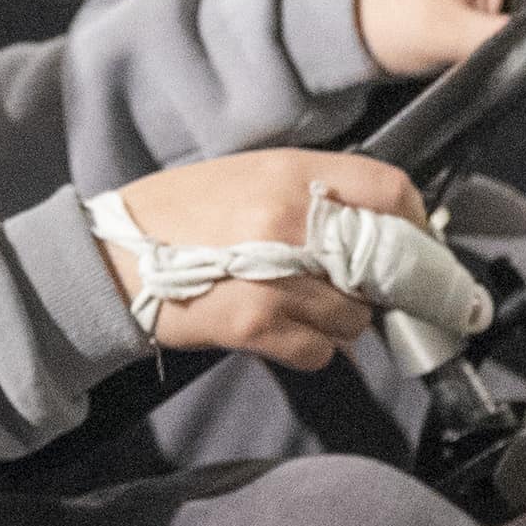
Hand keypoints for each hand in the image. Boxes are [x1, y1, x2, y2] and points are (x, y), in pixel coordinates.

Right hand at [95, 148, 430, 369]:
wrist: (108, 259)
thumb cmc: (176, 216)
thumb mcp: (247, 176)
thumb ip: (310, 194)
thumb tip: (374, 229)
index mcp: (290, 174)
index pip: (392, 191)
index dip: (416, 224)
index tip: (416, 244)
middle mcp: (290, 221)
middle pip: (384, 262)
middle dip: (386, 285)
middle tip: (373, 291)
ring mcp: (276, 277)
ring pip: (356, 316)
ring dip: (343, 321)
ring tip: (302, 307)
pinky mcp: (256, 324)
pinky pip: (321, 351)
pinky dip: (313, 349)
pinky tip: (281, 331)